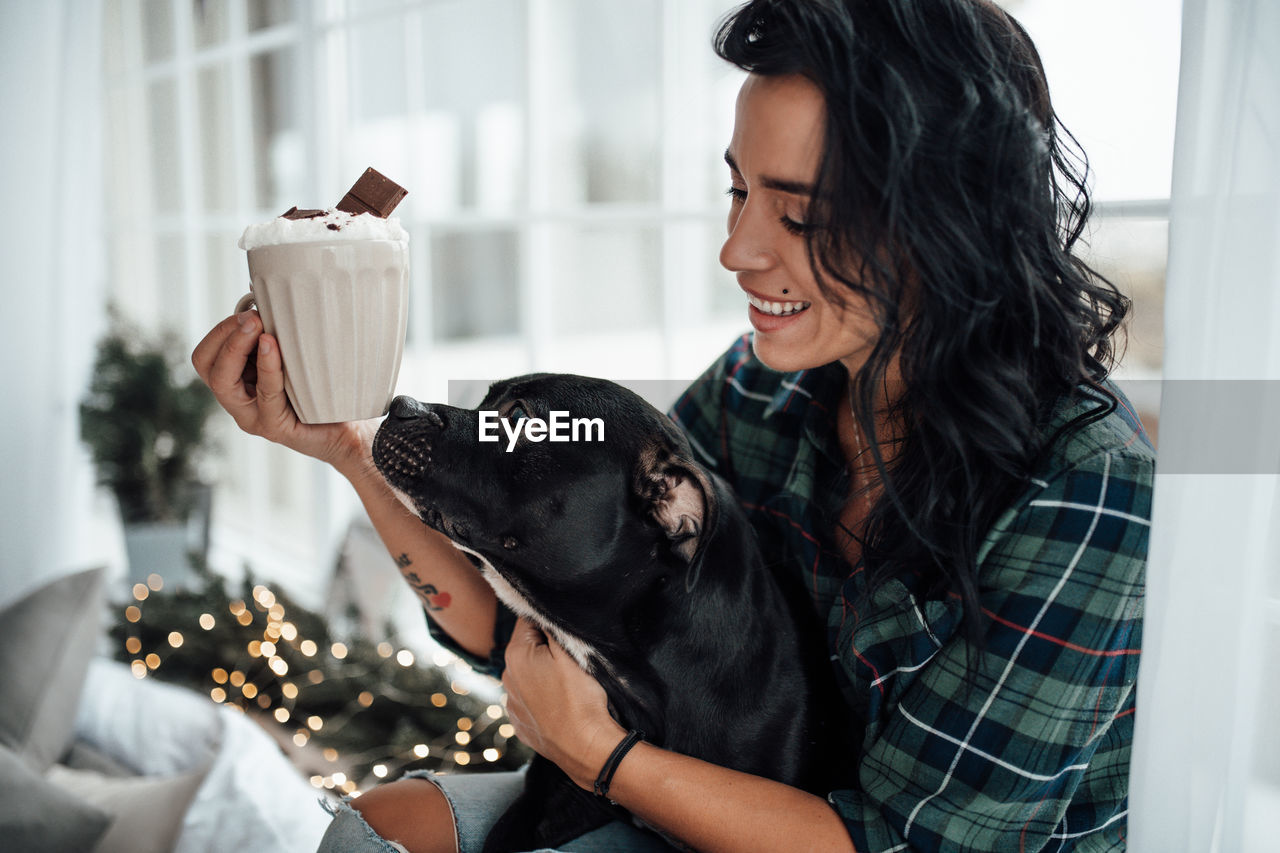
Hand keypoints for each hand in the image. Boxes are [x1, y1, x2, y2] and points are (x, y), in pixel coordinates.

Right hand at [191, 311, 374, 475]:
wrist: (348, 428)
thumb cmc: (321, 388)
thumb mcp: (294, 355)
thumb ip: (275, 331)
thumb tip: (260, 288)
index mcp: (237, 382)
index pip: (206, 355)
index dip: (221, 330)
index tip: (250, 309)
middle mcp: (238, 401)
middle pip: (207, 367)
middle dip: (225, 335)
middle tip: (252, 317)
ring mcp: (253, 418)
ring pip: (225, 383)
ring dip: (237, 347)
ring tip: (257, 325)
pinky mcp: (275, 428)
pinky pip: (265, 396)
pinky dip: (267, 367)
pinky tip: (273, 346)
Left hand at [501, 617, 625, 789]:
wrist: (586, 748)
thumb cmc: (581, 698)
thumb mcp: (571, 652)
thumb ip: (554, 627)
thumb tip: (545, 612)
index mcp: (515, 655)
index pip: (527, 619)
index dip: (549, 620)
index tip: (566, 632)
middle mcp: (506, 678)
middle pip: (528, 647)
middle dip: (546, 647)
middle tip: (571, 658)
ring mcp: (512, 704)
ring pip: (529, 674)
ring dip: (544, 672)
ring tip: (568, 684)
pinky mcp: (522, 725)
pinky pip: (531, 700)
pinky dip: (543, 697)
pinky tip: (561, 703)